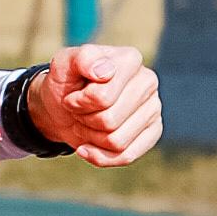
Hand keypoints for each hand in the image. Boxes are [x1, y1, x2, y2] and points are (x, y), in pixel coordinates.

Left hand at [25, 42, 161, 168]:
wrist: (63, 107)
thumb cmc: (66, 83)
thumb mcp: (63, 64)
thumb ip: (82, 59)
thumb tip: (105, 72)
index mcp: (129, 60)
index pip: (102, 97)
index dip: (79, 103)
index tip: (71, 97)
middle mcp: (147, 81)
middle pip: (110, 121)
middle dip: (84, 121)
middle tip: (78, 111)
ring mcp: (153, 107)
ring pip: (117, 142)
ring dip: (90, 138)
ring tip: (85, 124)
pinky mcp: (153, 131)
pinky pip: (127, 156)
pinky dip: (100, 157)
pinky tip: (87, 147)